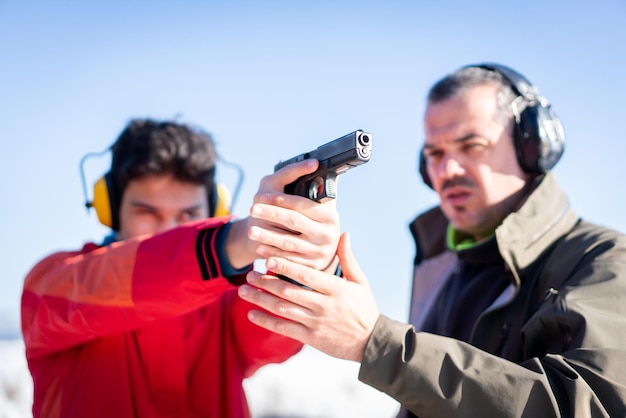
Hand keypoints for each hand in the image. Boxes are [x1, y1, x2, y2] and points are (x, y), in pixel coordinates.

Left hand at [237, 232, 379, 361]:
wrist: (371, 342)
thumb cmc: (364, 308)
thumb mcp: (360, 281)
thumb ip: (348, 258)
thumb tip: (343, 233)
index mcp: (335, 288)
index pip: (306, 275)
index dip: (286, 266)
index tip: (268, 258)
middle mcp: (323, 305)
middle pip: (288, 291)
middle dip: (266, 282)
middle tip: (249, 274)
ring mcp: (315, 322)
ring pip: (282, 309)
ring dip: (261, 300)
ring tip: (243, 290)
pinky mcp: (311, 337)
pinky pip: (284, 328)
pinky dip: (266, 321)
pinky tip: (252, 314)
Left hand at [246, 159, 339, 270]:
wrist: (310, 252)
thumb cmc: (304, 220)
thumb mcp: (309, 203)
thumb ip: (307, 186)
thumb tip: (312, 163)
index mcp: (330, 215)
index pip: (302, 204)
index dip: (281, 199)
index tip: (261, 197)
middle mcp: (329, 234)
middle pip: (294, 221)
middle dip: (271, 214)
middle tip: (253, 209)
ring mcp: (320, 252)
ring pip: (288, 242)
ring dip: (267, 236)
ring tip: (251, 231)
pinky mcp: (310, 267)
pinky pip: (287, 260)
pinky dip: (270, 254)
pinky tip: (258, 248)